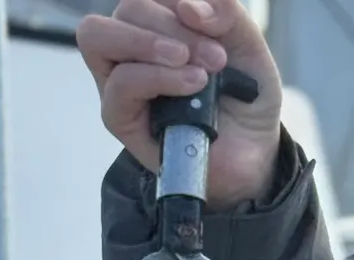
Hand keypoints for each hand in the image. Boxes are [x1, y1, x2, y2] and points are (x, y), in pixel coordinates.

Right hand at [77, 0, 283, 207]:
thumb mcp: (248, 45)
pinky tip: (191, 84)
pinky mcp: (119, 117)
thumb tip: (188, 5)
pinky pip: (120, 84)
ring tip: (197, 69)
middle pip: (125, 9)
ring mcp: (118, 80)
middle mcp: (130, 46)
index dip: (177, 0)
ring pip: (100, 37)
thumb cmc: (244, 96)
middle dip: (170, 25)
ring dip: (150, 44)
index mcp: (156, 20)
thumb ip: (227, 14)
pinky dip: (155, 77)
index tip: (217, 27)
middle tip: (215, 58)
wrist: (254, 150)